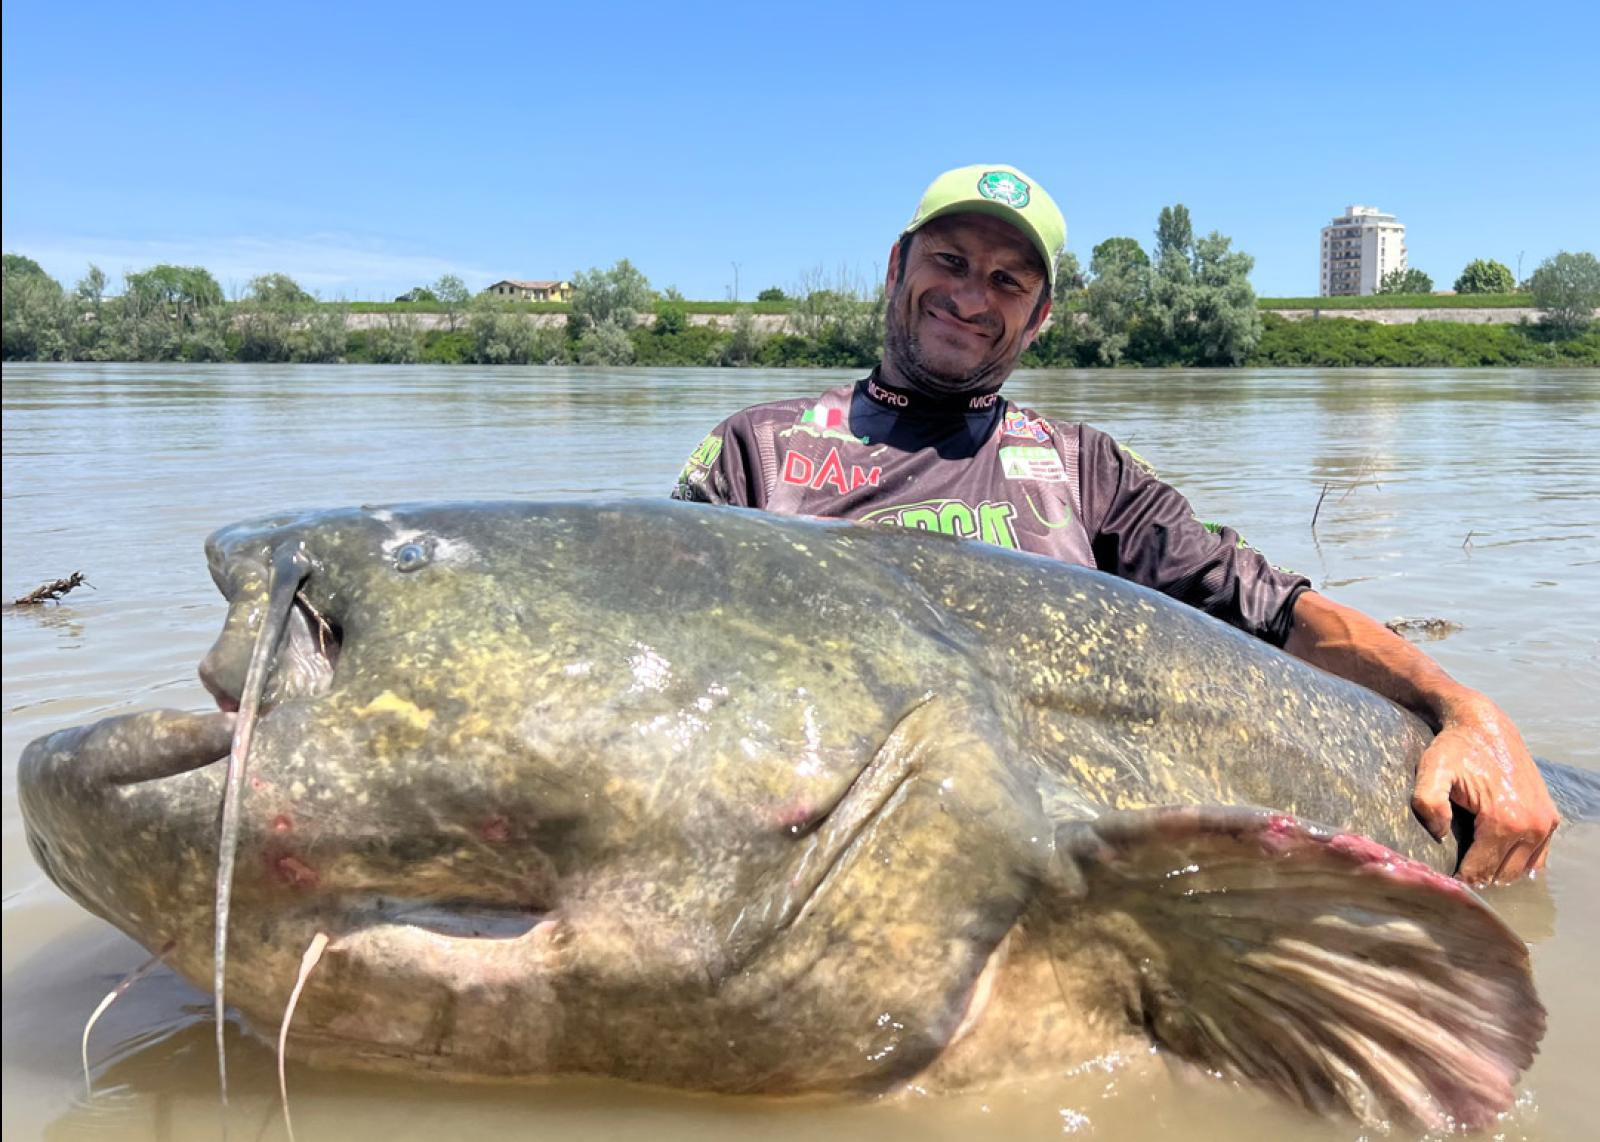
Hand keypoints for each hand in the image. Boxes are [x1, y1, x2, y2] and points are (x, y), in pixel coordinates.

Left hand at [1411, 694, 1559, 885]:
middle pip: (1501, 874)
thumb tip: (1439, 833)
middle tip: (1454, 870)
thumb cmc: (1455, 748)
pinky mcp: (1551, 818)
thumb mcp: (1432, 769)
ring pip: (1520, 870)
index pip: (1480, 871)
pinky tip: (1496, 856)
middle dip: (1478, 877)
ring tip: (1472, 864)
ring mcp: (1546, 824)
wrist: (1485, 726)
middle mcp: (1532, 826)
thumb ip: (1428, 801)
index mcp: (1504, 821)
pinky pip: (1537, 857)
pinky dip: (1519, 862)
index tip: (1441, 877)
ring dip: (1498, 872)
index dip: (1458, 878)